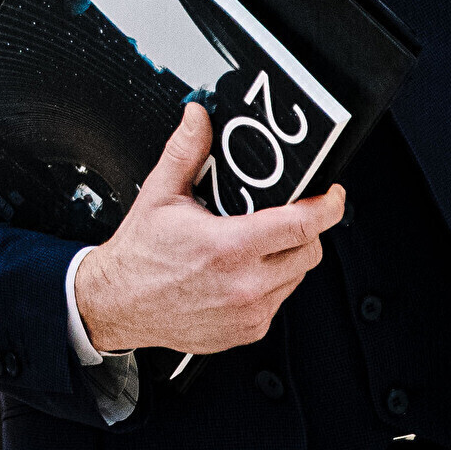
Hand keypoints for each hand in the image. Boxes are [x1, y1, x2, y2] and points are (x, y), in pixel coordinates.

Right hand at [72, 103, 344, 357]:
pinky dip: (271, 284)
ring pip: (297, 277)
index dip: (327, 206)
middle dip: (305, 230)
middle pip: (309, 252)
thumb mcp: (160, 195)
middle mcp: (244, 285)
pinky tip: (244, 272)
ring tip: (256, 245)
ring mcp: (249, 313)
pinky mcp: (248, 330)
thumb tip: (198, 118)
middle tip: (284, 217)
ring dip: (288, 258)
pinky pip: (279, 301)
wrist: (118, 304)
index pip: (301, 225)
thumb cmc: (139, 256)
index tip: (332, 194)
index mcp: (227, 248)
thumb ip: (186, 151)